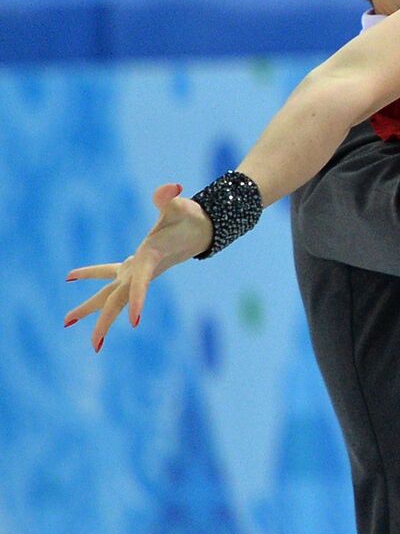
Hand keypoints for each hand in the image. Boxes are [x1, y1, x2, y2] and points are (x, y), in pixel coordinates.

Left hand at [63, 183, 212, 351]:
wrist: (201, 229)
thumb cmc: (188, 218)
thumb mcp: (180, 207)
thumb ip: (170, 198)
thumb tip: (172, 187)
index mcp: (151, 259)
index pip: (142, 283)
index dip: (138, 299)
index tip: (135, 322)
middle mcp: (141, 270)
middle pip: (119, 299)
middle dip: (105, 321)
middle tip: (93, 346)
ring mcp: (136, 269)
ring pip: (109, 293)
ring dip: (89, 308)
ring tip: (65, 321)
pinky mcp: (133, 264)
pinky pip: (108, 273)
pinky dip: (89, 274)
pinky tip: (68, 277)